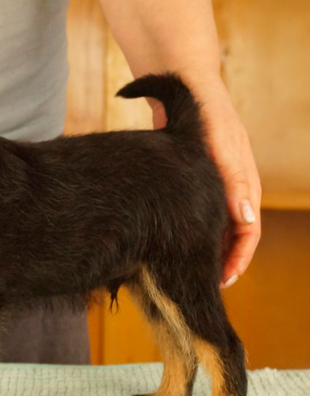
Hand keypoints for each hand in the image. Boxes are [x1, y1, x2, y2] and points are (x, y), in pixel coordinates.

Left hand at [150, 79, 260, 288]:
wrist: (183, 83)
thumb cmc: (206, 112)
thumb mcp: (222, 146)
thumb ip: (235, 181)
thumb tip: (247, 220)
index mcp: (245, 180)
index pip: (249, 228)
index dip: (239, 257)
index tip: (223, 279)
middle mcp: (231, 184)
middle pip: (233, 231)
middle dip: (223, 258)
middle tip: (204, 282)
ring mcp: (212, 181)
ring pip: (215, 223)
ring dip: (208, 246)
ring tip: (190, 268)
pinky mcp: (193, 178)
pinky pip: (198, 210)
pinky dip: (192, 228)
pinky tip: (175, 239)